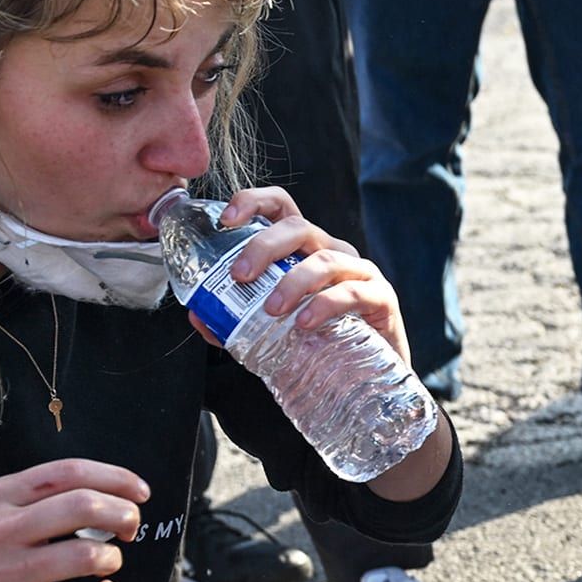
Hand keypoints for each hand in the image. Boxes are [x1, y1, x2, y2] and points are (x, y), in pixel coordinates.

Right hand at [0, 459, 150, 581]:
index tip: (140, 491)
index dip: (116, 478)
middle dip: (125, 515)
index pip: (69, 472)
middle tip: (130, 529)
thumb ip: (26, 499)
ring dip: (112, 560)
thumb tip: (94, 493)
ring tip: (106, 565)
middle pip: (87, 506)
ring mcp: (7, 574)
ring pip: (89, 555)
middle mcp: (1, 530)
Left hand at [196, 187, 414, 369]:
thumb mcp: (272, 328)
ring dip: (294, 281)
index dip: (253, 202)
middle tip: (240, 277)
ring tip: (272, 310)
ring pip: (326, 259)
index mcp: (305, 250)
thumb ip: (236, 320)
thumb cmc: (321, 343)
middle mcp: (333, 252)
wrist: (368, 378)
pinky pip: (353, 292)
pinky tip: (306, 323)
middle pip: (299, 227)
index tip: (226, 220)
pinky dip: (326, 304)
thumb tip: (199, 315)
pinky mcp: (381, 298)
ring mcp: (360, 273)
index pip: (282, 208)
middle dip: (265, 246)